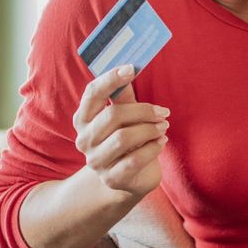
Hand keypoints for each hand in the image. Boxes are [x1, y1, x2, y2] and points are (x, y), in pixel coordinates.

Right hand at [72, 64, 168, 198]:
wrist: (129, 178)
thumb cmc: (129, 140)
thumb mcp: (126, 117)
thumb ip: (125, 97)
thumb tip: (129, 68)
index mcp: (83, 119)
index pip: (92, 94)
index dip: (110, 79)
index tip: (131, 68)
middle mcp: (84, 140)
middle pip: (112, 115)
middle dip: (143, 110)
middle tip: (163, 111)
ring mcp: (96, 161)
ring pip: (124, 138)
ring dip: (149, 129)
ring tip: (164, 127)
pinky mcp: (112, 178)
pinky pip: (135, 159)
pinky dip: (153, 148)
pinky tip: (161, 142)